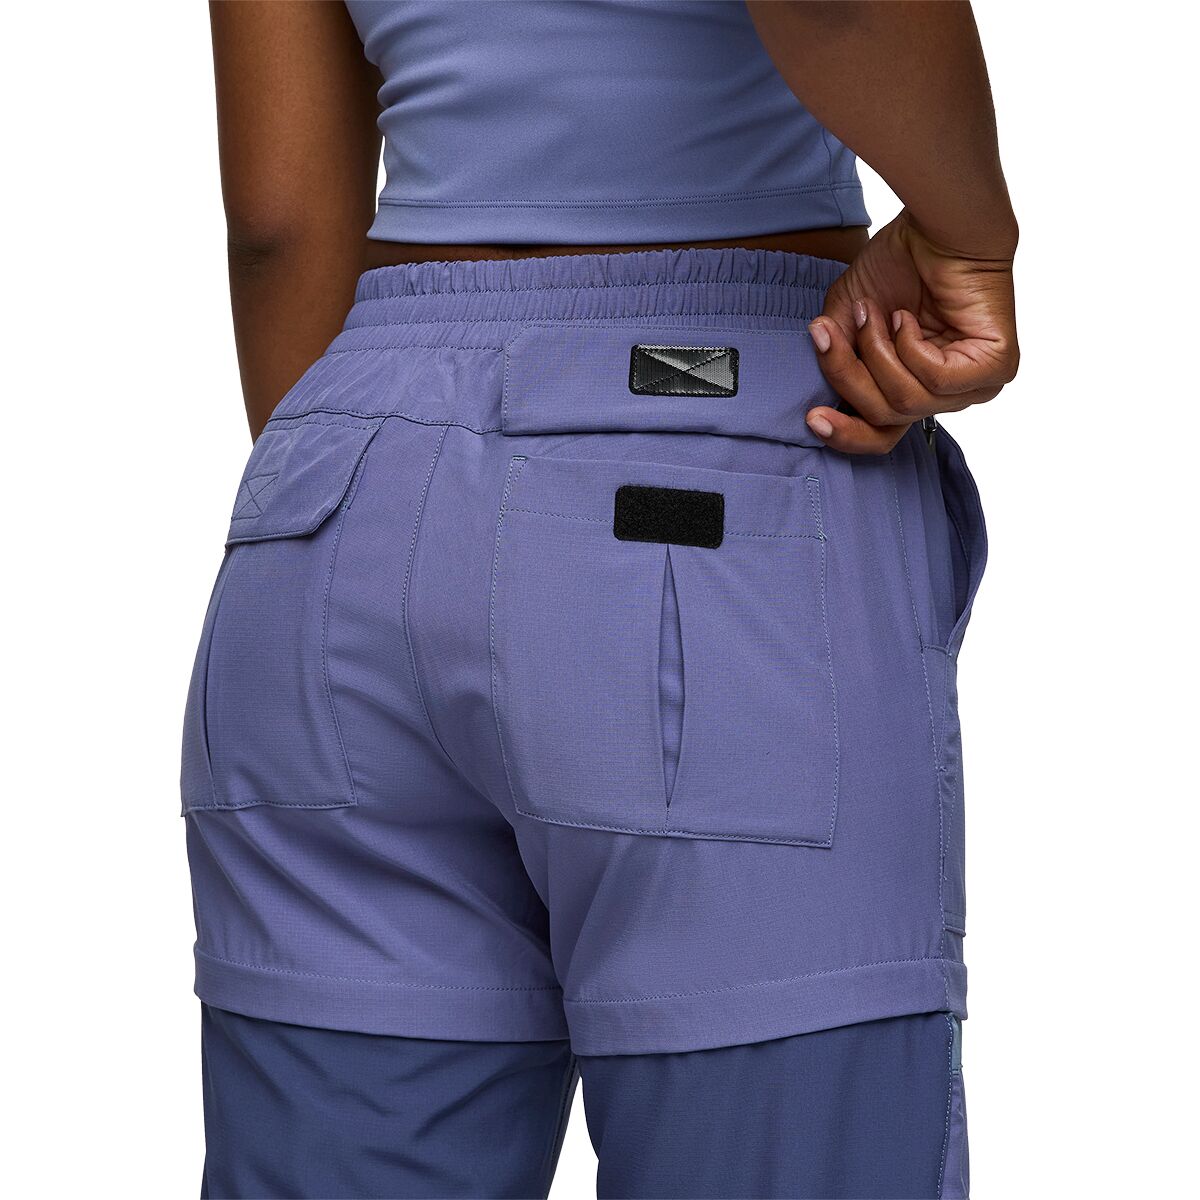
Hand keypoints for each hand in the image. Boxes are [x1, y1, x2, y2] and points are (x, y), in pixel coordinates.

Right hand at [806, 209, 1018, 453]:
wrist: (937, 227)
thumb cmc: (899, 266)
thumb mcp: (848, 322)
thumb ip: (838, 361)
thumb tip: (823, 398)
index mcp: (915, 390)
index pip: (881, 437)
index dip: (844, 434)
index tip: (811, 417)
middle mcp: (947, 396)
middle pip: (885, 419)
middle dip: (850, 376)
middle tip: (830, 334)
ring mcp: (975, 386)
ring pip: (907, 402)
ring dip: (878, 353)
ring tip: (875, 314)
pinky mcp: (995, 367)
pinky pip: (936, 382)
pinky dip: (912, 348)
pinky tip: (909, 318)